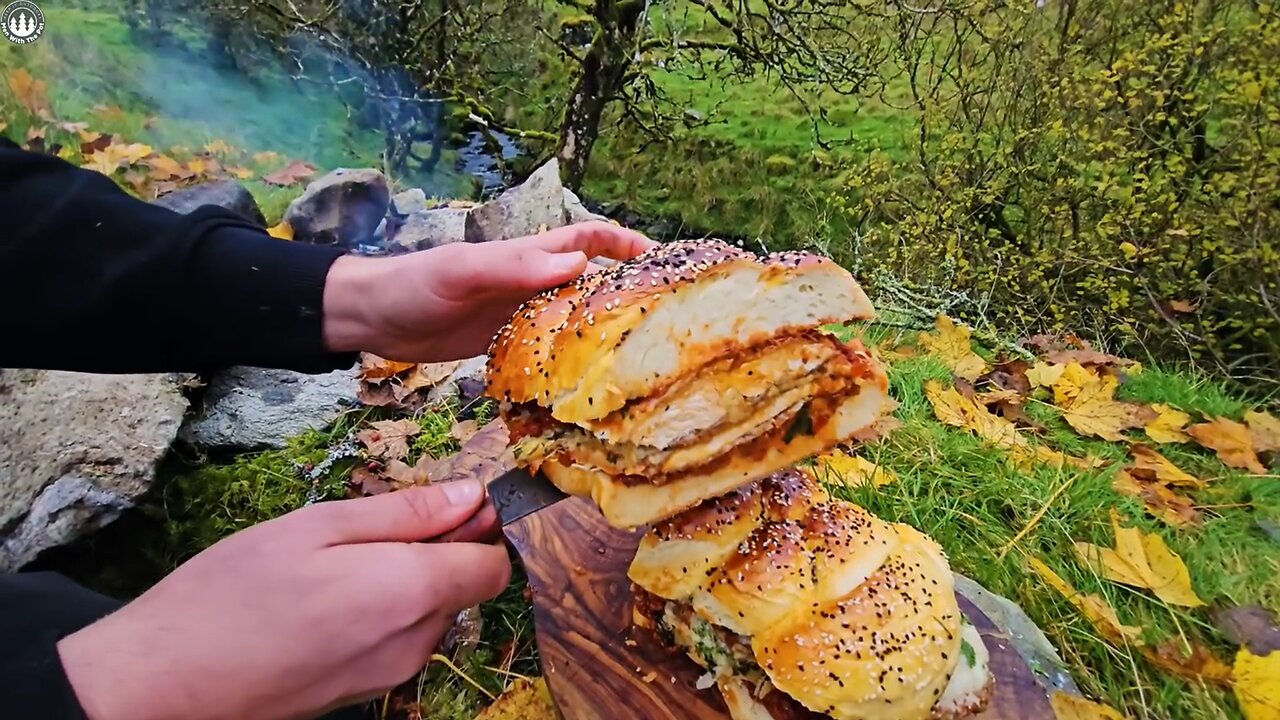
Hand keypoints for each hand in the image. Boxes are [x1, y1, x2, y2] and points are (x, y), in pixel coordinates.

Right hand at [57, 481, 509, 719]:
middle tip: (370, 527)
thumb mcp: (316, 527)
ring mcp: (388, 675)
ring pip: (426, 615)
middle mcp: (412, 642)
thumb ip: (405, 513)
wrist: (165, 683)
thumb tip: (469, 496)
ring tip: (332, 564)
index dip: (478, 531)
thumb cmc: (231, 595)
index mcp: (410, 592)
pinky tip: (322, 599)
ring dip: (402, 582)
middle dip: (435, 552)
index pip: (492, 567)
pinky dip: (376, 613)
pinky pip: (393, 641)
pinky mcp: (360, 693)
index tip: (451, 505)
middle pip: (460, 589)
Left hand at [321, 220, 656, 362]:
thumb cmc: (413, 283)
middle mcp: (530, 285)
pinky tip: (583, 385)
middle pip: (591, 284)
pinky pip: (545, 353)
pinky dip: (567, 364)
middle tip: (664, 323)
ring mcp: (518, 317)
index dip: (627, 242)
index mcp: (528, 258)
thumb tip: (580, 264)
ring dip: (600, 334)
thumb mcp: (463, 272)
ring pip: (572, 321)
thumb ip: (515, 267)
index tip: (664, 260)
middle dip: (626, 294)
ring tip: (636, 360)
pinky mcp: (503, 347)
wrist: (370, 317)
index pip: (589, 240)